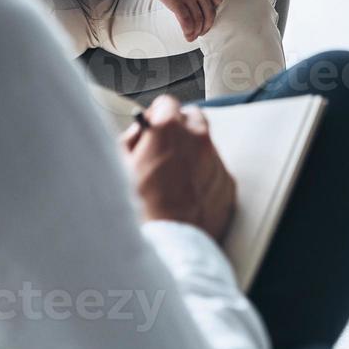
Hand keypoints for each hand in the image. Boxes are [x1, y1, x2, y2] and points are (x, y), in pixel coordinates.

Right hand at [122, 95, 235, 240]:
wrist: (168, 245)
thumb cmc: (140, 209)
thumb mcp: (121, 167)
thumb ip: (132, 141)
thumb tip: (139, 134)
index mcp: (169, 129)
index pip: (167, 103)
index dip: (156, 115)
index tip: (152, 125)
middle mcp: (198, 139)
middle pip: (193, 118)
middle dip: (179, 129)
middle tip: (165, 148)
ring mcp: (216, 161)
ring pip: (206, 146)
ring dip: (192, 154)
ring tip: (173, 180)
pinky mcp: (228, 184)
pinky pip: (216, 171)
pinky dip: (204, 177)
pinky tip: (187, 196)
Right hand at [134, 0, 223, 39]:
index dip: (213, 10)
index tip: (207, 16)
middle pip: (210, 12)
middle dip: (207, 25)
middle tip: (202, 31)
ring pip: (199, 20)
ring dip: (198, 32)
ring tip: (193, 36)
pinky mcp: (176, 1)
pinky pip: (187, 22)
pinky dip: (189, 32)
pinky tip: (187, 36)